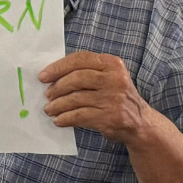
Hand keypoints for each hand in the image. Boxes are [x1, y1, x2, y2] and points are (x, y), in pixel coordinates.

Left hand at [40, 52, 156, 143]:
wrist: (140, 122)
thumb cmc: (115, 96)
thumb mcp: (107, 77)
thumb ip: (85, 72)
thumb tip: (50, 76)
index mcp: (112, 64)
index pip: (79, 59)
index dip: (57, 67)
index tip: (42, 76)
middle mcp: (115, 79)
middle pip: (76, 79)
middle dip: (57, 88)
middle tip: (47, 95)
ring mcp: (114, 98)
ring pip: (75, 99)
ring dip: (57, 105)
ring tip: (49, 109)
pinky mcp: (110, 117)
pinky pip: (79, 116)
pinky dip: (65, 118)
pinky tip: (59, 120)